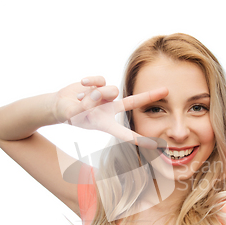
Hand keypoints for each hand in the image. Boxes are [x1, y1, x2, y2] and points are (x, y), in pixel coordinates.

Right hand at [52, 76, 167, 148]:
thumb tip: (97, 94)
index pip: (126, 133)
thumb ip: (85, 106)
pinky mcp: (100, 84)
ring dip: (96, 93)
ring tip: (82, 98)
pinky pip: (100, 79)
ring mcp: (106, 96)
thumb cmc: (68, 114)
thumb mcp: (74, 115)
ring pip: (110, 89)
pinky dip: (90, 81)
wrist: (59, 104)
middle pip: (133, 102)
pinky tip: (82, 84)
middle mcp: (110, 110)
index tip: (156, 145)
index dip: (140, 139)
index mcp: (107, 124)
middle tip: (166, 90)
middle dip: (149, 96)